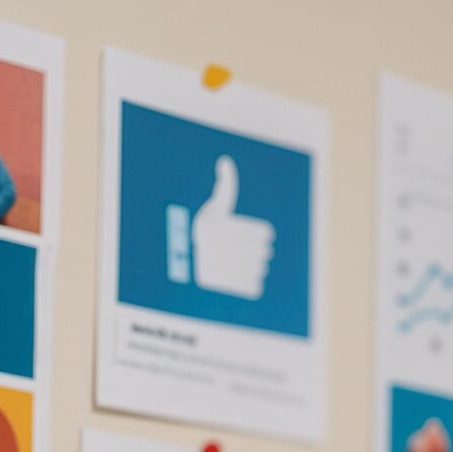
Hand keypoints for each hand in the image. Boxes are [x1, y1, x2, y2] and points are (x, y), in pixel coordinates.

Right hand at [190, 153, 273, 298]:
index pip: (266, 234)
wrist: (186, 263)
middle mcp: (224, 249)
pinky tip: (240, 276)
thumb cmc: (207, 229)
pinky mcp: (228, 288)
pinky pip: (255, 286)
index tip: (251, 235)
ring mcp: (226, 270)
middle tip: (244, 251)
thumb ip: (226, 185)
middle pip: (265, 252)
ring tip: (239, 263)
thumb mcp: (215, 206)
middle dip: (258, 251)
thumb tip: (225, 160)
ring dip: (254, 267)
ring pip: (260, 269)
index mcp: (225, 228)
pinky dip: (251, 283)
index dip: (262, 235)